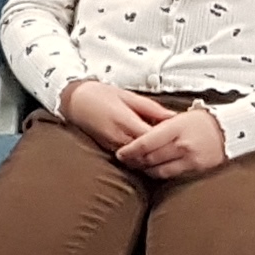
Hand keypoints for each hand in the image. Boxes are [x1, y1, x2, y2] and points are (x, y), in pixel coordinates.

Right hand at [57, 78, 172, 154]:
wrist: (74, 101)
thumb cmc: (100, 94)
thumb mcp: (128, 96)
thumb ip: (152, 108)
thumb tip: (173, 116)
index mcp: (125, 121)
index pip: (152, 139)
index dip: (167, 140)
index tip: (180, 136)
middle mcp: (119, 137)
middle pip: (148, 153)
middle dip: (162, 152)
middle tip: (177, 146)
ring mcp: (113, 146)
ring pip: (139, 160)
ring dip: (153, 157)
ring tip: (166, 151)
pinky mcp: (109, 150)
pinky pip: (130, 159)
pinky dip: (141, 157)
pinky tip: (150, 152)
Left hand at [115, 101, 230, 179]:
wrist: (230, 130)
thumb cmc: (203, 121)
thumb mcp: (179, 117)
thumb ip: (159, 127)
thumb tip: (138, 134)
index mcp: (176, 128)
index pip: (146, 142)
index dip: (130, 150)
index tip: (120, 153)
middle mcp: (182, 145)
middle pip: (150, 158)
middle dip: (134, 161)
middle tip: (125, 160)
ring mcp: (190, 159)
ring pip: (159, 170)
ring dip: (145, 169)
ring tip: (138, 166)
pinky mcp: (196, 169)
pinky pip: (172, 175)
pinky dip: (160, 173)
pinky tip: (154, 170)